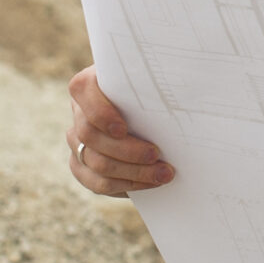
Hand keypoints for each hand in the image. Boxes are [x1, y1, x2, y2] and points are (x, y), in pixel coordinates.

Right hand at [65, 66, 175, 197]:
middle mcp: (79, 113)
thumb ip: (157, 78)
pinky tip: (149, 182)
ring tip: (163, 173)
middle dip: (127, 150)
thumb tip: (186, 83)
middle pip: (91, 135)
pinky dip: (126, 184)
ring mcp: (77, 141)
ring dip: (133, 172)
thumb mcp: (153, 79)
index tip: (123, 129)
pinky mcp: (82, 165)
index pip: (82, 93)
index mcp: (88, 85)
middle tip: (157, 155)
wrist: (149, 112)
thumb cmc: (153, 90)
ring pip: (96, 163)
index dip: (100, 114)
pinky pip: (97, 183)